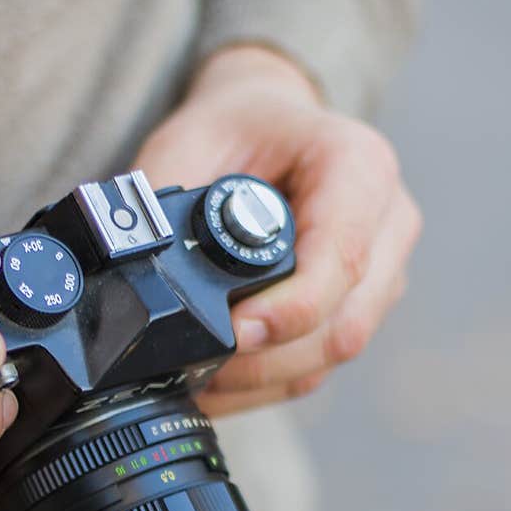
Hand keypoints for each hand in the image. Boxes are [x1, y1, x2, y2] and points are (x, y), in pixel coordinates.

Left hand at [134, 45, 421, 416]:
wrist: (268, 127)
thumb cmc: (236, 128)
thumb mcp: (190, 142)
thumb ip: (163, 204)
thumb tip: (122, 266)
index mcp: (359, 166)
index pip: (343, 256)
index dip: (291, 308)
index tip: (235, 333)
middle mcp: (387, 222)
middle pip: (344, 322)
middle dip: (269, 358)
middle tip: (201, 367)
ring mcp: (383, 271)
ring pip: (333, 353)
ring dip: (266, 378)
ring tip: (201, 379)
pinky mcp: (362, 308)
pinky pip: (321, 363)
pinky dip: (268, 381)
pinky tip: (221, 382)